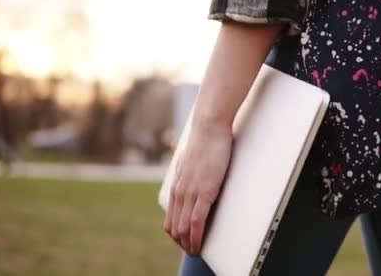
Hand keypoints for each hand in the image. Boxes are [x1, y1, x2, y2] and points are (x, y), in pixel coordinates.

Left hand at [163, 120, 232, 255]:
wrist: (209, 127)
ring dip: (189, 244)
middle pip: (174, 227)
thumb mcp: (192, 161)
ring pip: (184, 228)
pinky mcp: (204, 192)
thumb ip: (191, 173)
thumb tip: (194, 176)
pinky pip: (197, 221)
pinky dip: (197, 236)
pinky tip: (200, 244)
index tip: (186, 242)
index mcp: (178, 186)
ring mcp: (191, 193)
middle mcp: (180, 191)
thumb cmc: (205, 141)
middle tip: (193, 251)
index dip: (177, 235)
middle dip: (182, 244)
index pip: (171, 219)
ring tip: (196, 252)